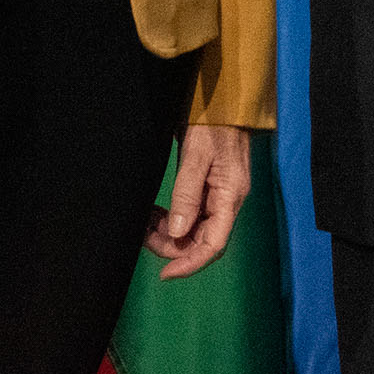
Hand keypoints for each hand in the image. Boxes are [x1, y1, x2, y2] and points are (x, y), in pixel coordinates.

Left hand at [144, 124, 251, 278]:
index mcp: (230, 196)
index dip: (189, 263)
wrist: (222, 99)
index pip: (213, 244)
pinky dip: (173, 219)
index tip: (165, 274)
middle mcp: (227, 200)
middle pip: (202, 240)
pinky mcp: (210, 187)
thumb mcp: (196, 154)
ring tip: (144, 223)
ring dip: (170, 233)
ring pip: (195, 229)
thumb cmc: (213, 123)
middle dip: (173, 246)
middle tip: (143, 236)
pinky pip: (192, 214)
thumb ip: (187, 192)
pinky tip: (156, 214)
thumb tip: (178, 232)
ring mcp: (219, 195)